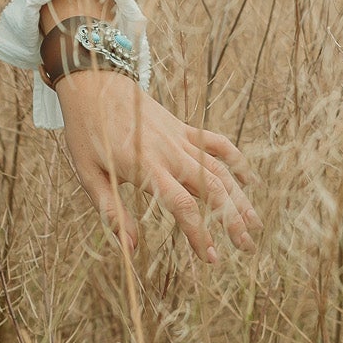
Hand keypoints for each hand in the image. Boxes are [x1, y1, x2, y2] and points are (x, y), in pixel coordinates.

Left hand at [55, 70, 259, 263]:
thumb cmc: (87, 132)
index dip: (199, 232)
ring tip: (255, 225)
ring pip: (220, 169)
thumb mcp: (88, 174)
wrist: (94, 84)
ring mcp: (180, 138)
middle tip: (246, 247)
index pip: (182, 205)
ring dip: (240, 197)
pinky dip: (237, 159)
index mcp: (145, 167)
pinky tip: (251, 180)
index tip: (210, 257)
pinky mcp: (183, 127)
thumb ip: (111, 211)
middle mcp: (169, 152)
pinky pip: (217, 143)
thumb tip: (130, 248)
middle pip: (211, 189)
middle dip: (232, 220)